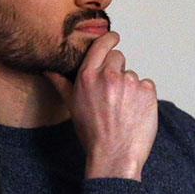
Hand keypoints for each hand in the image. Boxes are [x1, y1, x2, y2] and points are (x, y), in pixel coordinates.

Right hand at [46, 31, 157, 179]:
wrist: (114, 155)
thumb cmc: (92, 134)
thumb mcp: (72, 106)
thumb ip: (61, 83)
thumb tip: (47, 70)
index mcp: (88, 76)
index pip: (101, 45)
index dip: (109, 40)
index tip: (113, 38)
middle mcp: (109, 75)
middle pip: (119, 58)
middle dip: (118, 70)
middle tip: (114, 94)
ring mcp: (130, 82)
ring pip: (132, 75)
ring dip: (130, 87)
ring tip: (123, 109)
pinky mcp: (147, 90)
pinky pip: (146, 85)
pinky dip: (143, 96)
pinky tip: (135, 112)